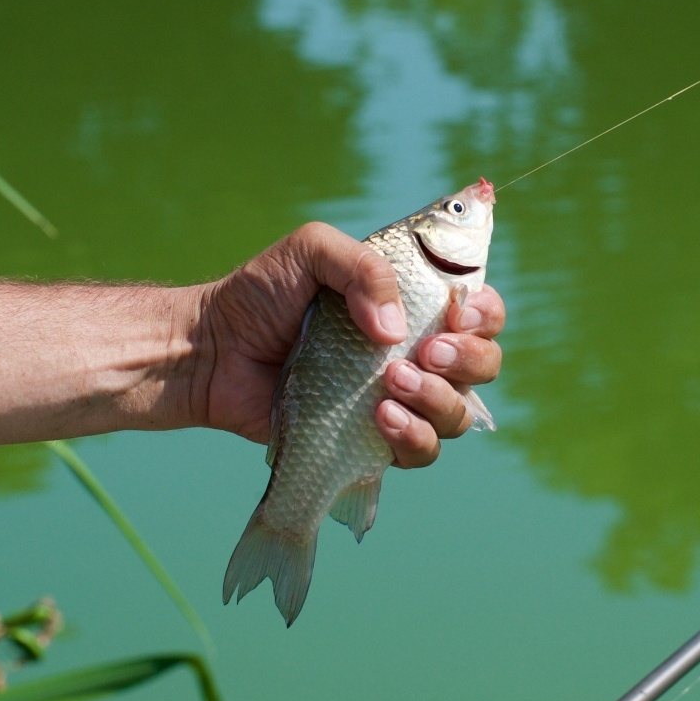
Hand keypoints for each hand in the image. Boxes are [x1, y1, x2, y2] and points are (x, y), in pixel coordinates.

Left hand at [191, 222, 503, 466]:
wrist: (214, 351)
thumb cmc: (261, 295)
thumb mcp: (312, 249)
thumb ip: (363, 266)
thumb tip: (396, 332)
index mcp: (413, 304)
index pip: (480, 311)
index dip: (486, 314)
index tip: (459, 311)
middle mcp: (416, 352)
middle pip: (484, 365)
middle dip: (469, 358)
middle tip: (426, 350)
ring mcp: (398, 399)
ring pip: (460, 414)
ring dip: (439, 399)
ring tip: (392, 383)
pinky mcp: (373, 440)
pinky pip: (422, 451)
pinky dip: (413, 436)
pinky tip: (379, 417)